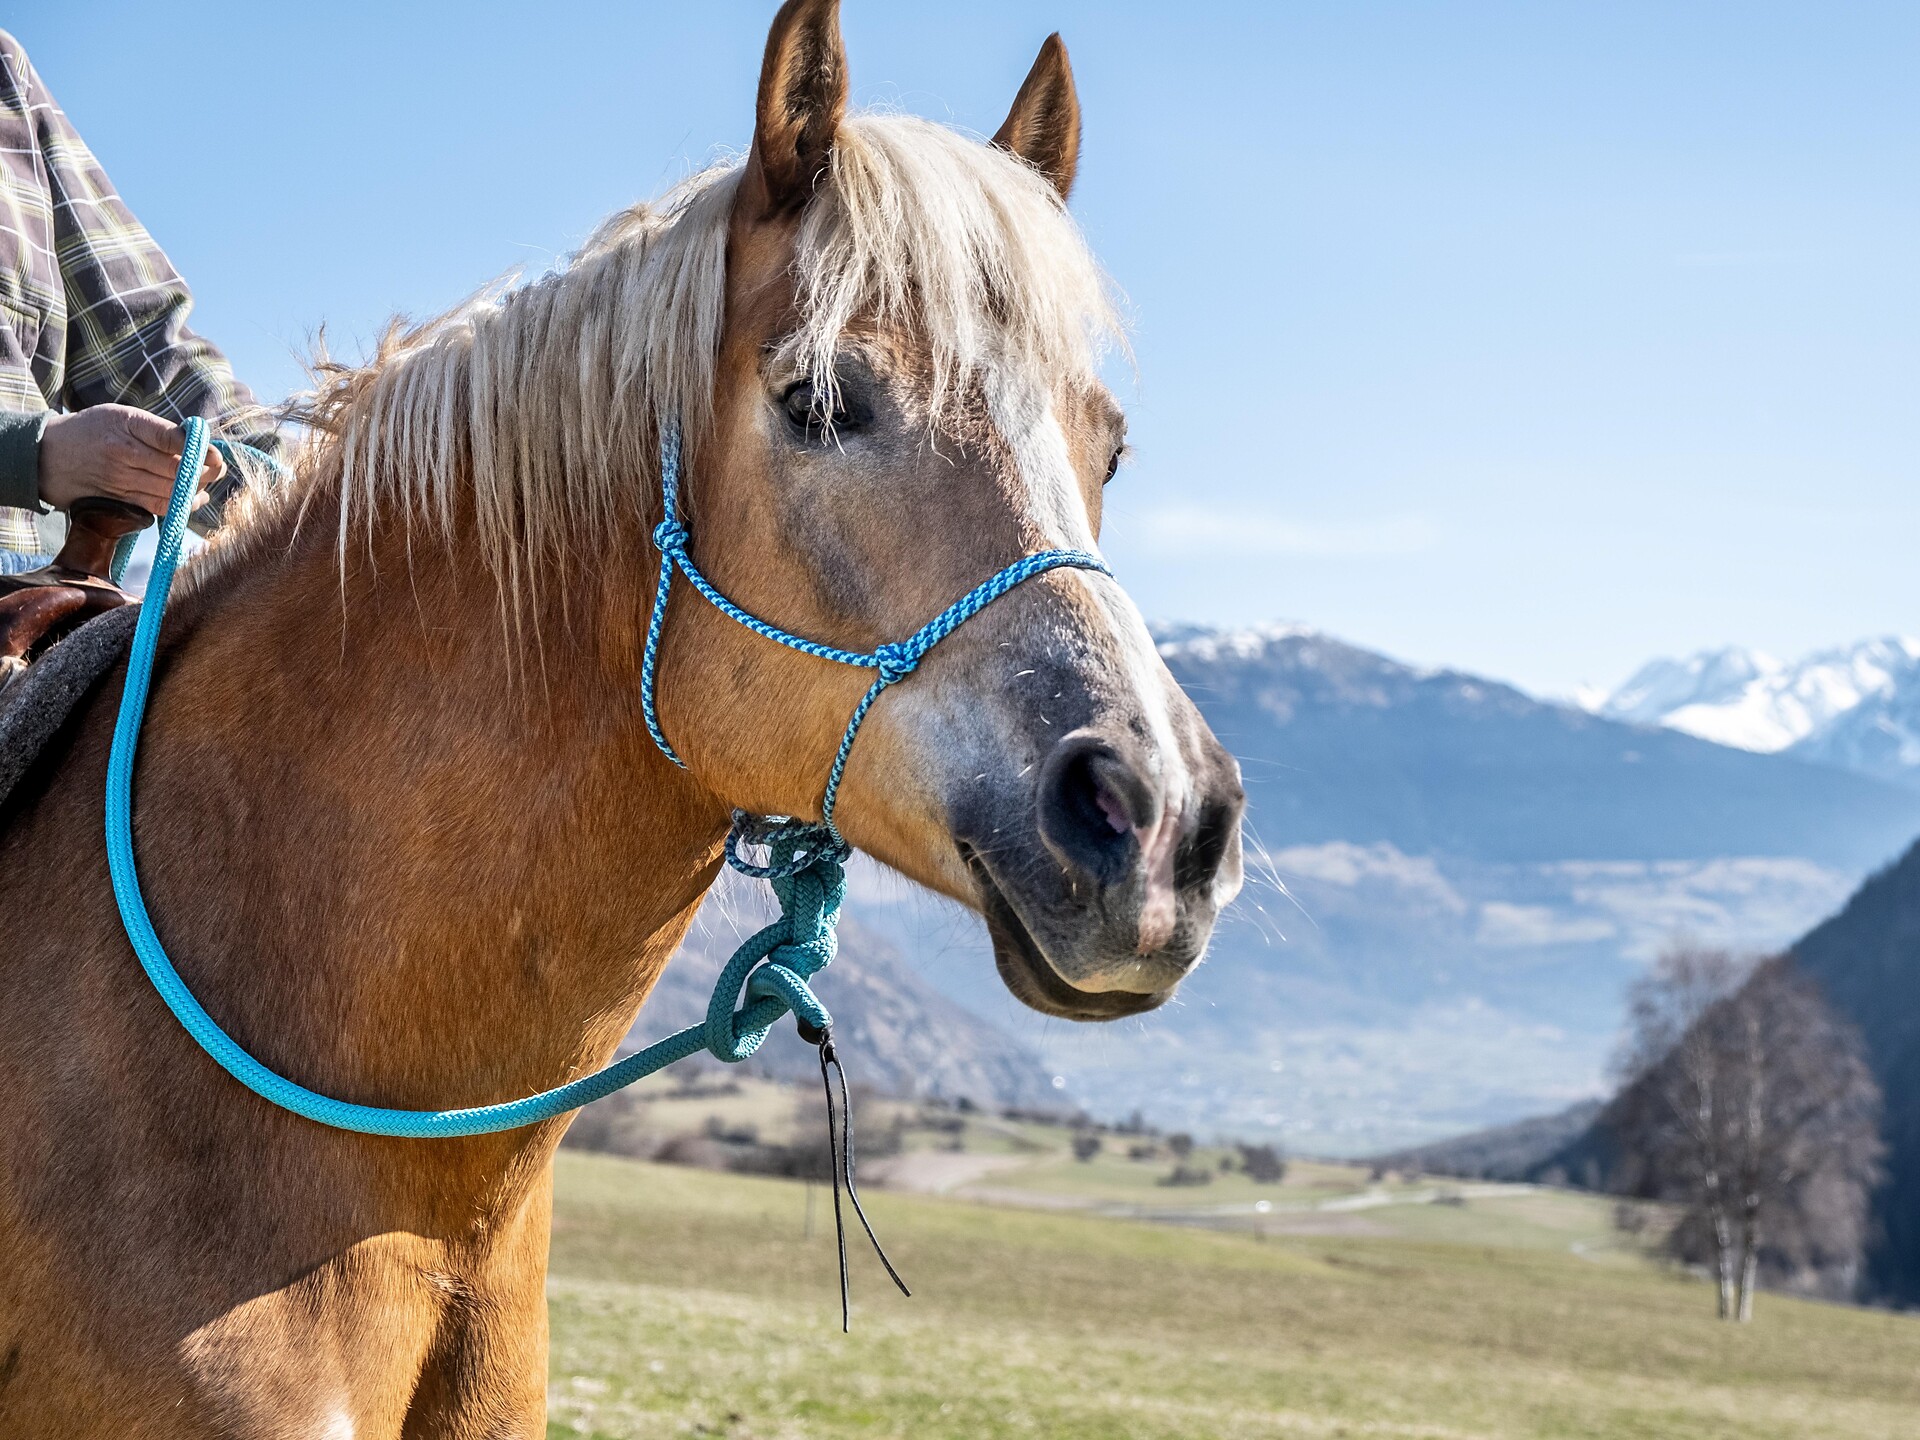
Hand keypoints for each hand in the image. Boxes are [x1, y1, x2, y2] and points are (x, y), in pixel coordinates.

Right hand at [38, 405, 225, 515]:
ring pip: (170, 490)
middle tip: (218, 470)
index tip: (217, 455)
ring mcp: (120, 478)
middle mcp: (123, 452)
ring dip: (196, 489)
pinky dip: (181, 504)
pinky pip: (157, 506)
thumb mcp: (120, 416)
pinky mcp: (118, 499)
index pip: (172, 439)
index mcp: (127, 424)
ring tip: (207, 482)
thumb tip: (197, 441)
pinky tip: (194, 498)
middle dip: (205, 472)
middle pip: (176, 468)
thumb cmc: (91, 430)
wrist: (45, 454)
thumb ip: (157, 429)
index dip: (200, 449)